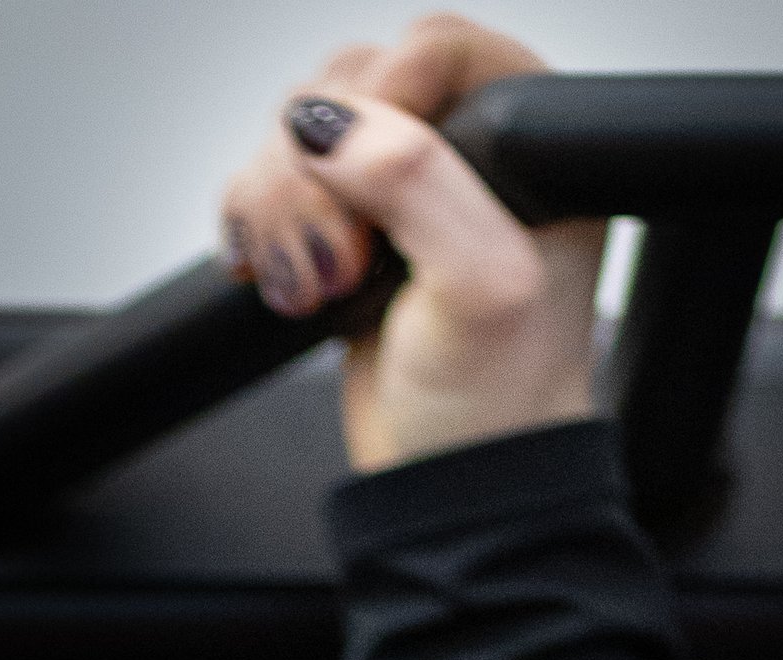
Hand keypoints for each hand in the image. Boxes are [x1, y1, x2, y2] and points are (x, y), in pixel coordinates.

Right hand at [219, 16, 601, 474]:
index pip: (433, 50)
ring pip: (299, 132)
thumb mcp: (477, 288)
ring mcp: (398, 190)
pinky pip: (270, 183)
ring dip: (280, 209)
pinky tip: (283, 285)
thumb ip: (418, 181)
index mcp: (525, 140)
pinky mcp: (344, 231)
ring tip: (314, 291)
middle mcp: (463, 149)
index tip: (365, 193)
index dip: (381, 106)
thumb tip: (329, 124)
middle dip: (316, 174)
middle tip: (342, 264)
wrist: (450, 487)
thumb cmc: (494, 404)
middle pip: (350, 82)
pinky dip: (257, 228)